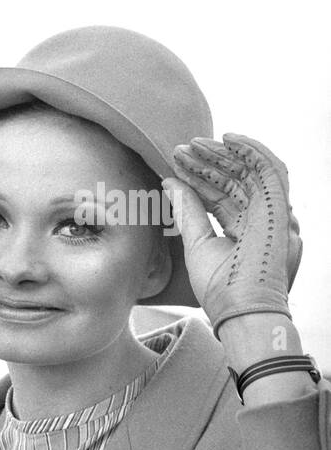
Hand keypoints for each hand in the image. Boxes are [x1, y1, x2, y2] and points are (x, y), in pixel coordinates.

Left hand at [164, 134, 300, 333]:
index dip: (198, 179)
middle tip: (179, 150)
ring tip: (193, 144)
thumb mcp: (197, 243)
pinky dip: (252, 151)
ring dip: (223, 155)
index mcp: (243, 229)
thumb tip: (170, 182)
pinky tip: (228, 139)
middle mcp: (260, 218)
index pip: (220, 195)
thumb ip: (187, 211)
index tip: (174, 164)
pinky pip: (270, 170)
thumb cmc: (219, 287)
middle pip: (234, 181)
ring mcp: (271, 213)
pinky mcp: (279, 208)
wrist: (239, 310)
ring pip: (250, 171)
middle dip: (207, 163)